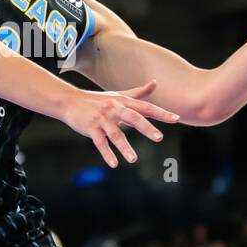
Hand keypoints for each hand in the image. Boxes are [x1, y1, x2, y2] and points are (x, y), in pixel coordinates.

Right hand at [60, 80, 178, 167]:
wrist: (70, 101)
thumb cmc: (97, 100)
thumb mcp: (118, 95)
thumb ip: (138, 92)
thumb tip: (155, 83)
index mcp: (123, 102)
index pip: (146, 107)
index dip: (161, 113)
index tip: (176, 119)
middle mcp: (114, 109)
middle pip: (133, 118)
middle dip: (146, 128)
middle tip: (159, 138)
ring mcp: (102, 119)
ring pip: (115, 134)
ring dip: (124, 147)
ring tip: (133, 160)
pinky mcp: (90, 128)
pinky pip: (100, 142)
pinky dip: (107, 153)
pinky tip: (114, 164)